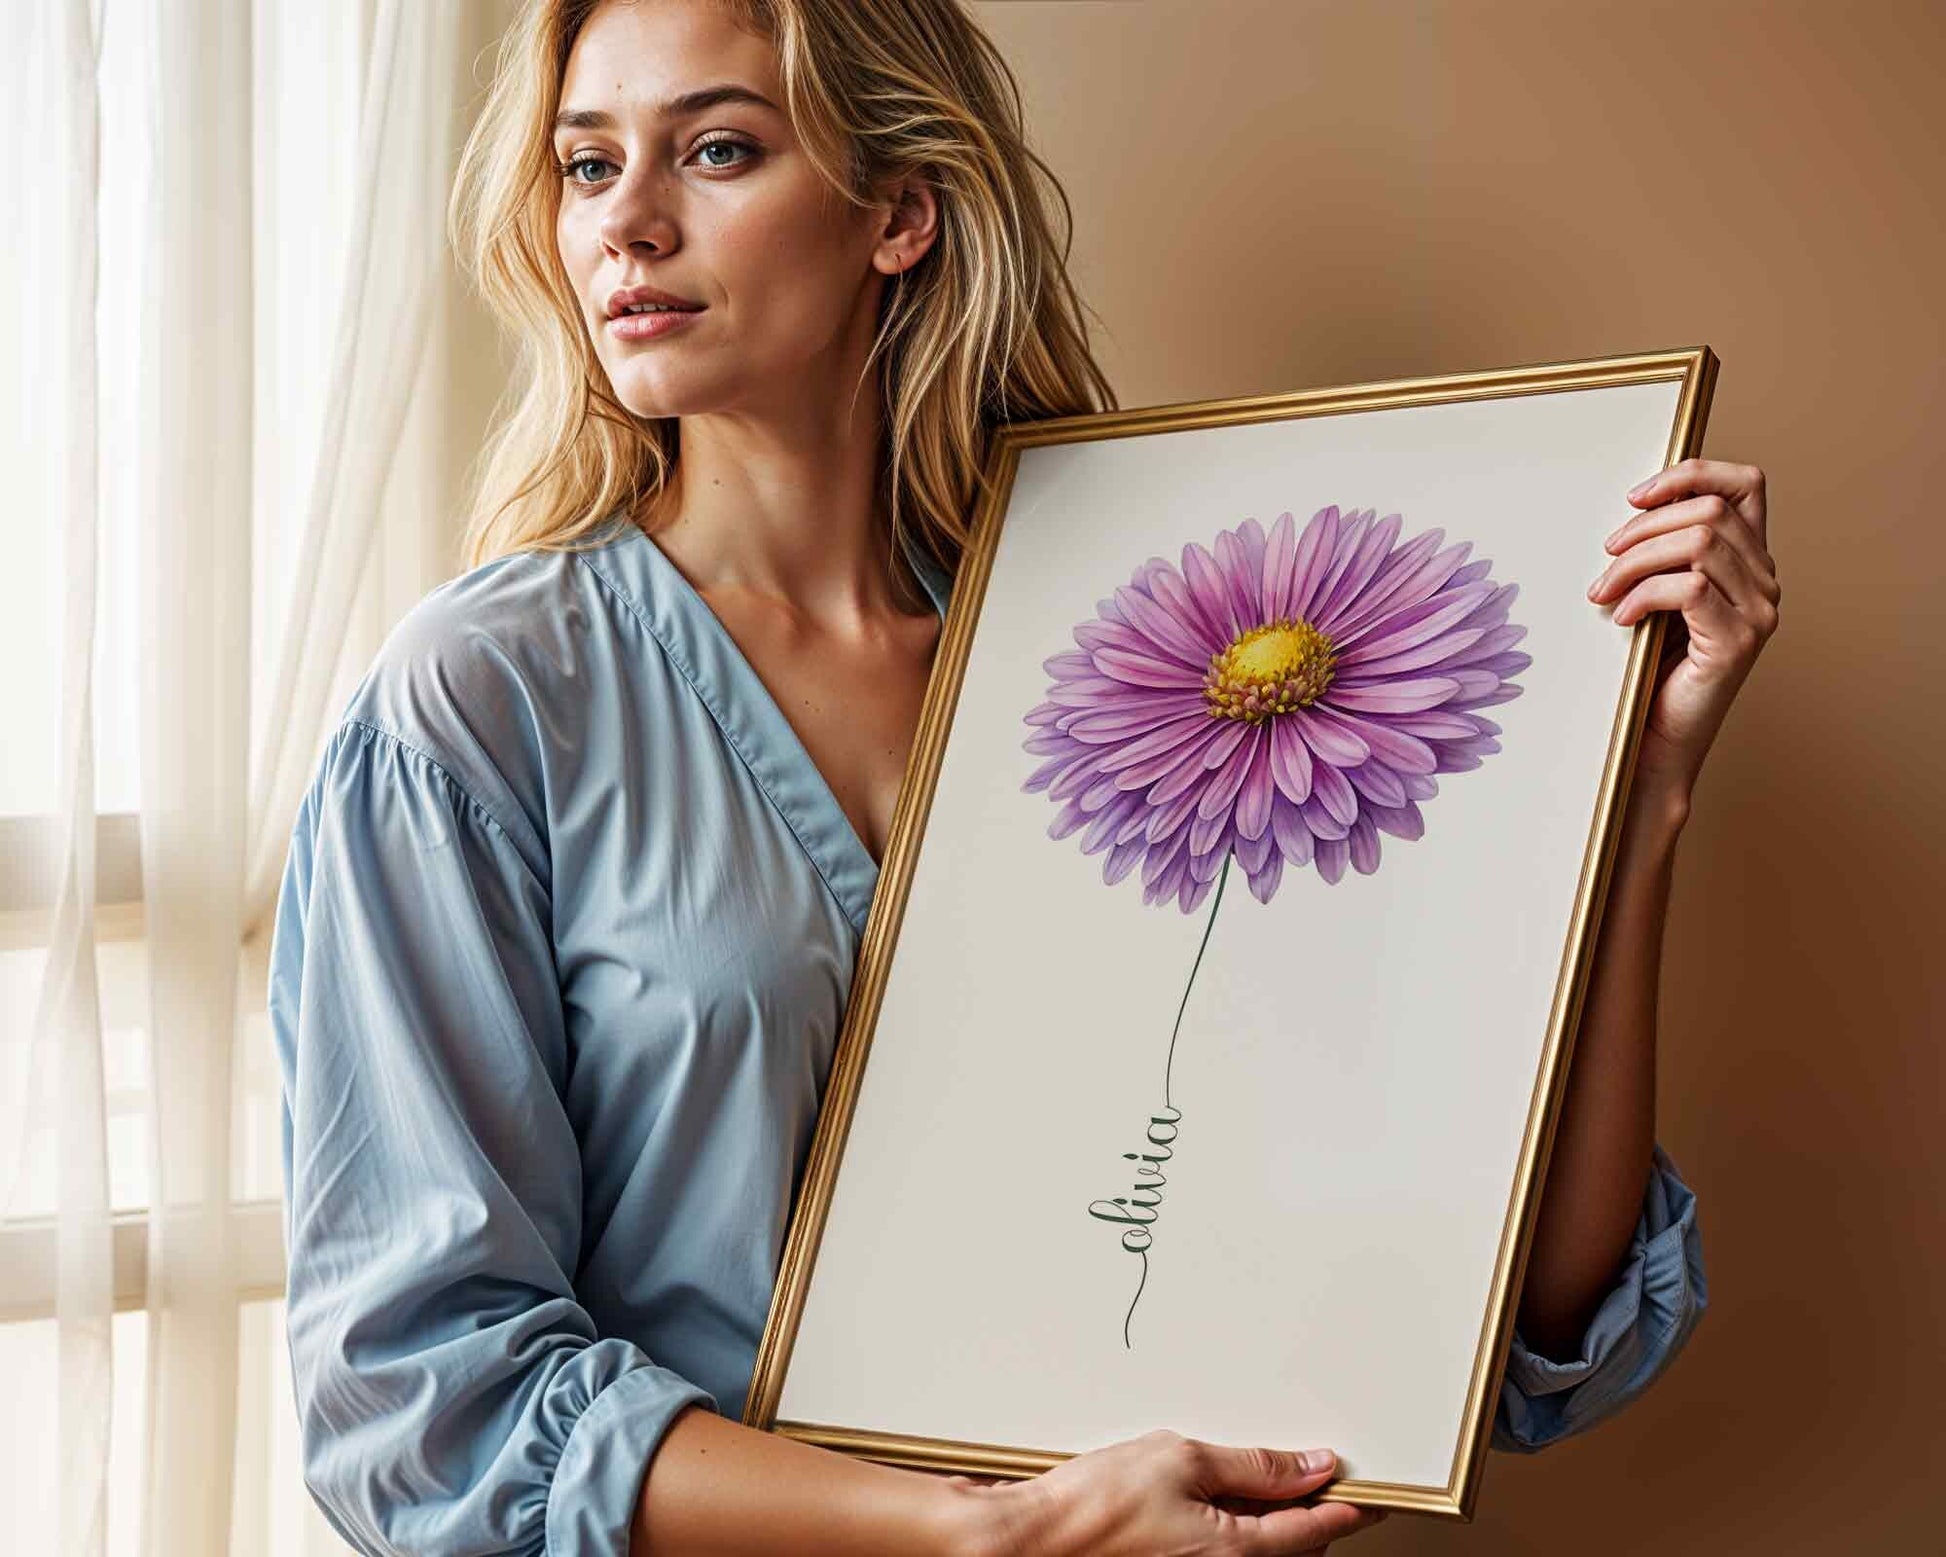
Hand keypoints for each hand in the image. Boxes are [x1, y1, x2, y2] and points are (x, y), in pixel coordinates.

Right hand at [943, 1430, 1387, 1556]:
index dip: (1350, 1504)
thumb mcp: (1181, 1459)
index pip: (1317, 1528)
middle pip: (1293, 1545)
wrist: (1031, 1538)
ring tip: (1265, 1472)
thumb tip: (1308, 1467)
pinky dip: (1234, 1521)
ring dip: (1270, 1514)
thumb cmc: (1091, 1508)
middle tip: (1322, 1470)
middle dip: (1311, 1509)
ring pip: (1257, 1548)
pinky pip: (1223, 1547)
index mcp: (1236, 1552)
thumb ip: (1254, 1465)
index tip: (1373, 1487)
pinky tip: (1215, 1490)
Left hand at [1588, 458, 1780, 804]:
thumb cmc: (1649, 670)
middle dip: (1643, 527)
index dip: (1691, 474)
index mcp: (1750, 563)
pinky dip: (1642, 595)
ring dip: (1635, 561)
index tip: (1635, 496)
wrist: (1654, 743)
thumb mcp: (1657, 597)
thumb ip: (1663, 554)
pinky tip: (1621, 619)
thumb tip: (1633, 507)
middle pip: (1709, 511)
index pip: (1745, 485)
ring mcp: (1759, 612)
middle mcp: (1766, 582)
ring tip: (1603, 591)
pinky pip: (1688, 587)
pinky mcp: (1737, 641)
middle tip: (1605, 558)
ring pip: (1698, 543)